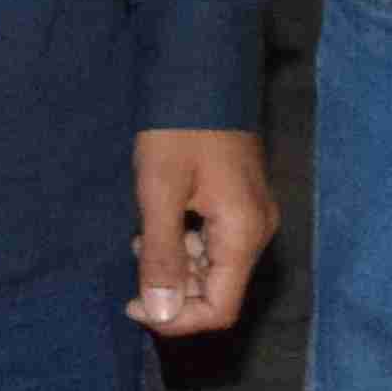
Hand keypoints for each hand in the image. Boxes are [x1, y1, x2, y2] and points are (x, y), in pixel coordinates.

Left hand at [129, 128, 277, 334]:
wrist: (202, 71)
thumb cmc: (178, 129)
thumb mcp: (159, 192)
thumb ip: (162, 256)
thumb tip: (161, 314)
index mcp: (244, 234)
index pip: (219, 310)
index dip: (176, 319)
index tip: (134, 302)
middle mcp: (257, 232)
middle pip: (218, 291)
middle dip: (173, 289)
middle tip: (136, 257)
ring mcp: (252, 216)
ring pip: (214, 268)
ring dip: (175, 264)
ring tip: (144, 232)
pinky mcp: (241, 203)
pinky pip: (215, 243)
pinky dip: (184, 244)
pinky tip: (160, 219)